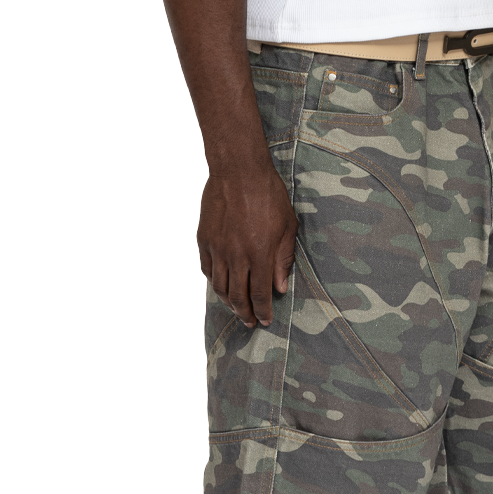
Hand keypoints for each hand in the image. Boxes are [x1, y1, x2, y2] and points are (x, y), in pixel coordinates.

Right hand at [199, 164, 298, 328]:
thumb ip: (283, 258)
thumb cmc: (269, 194)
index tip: (266, 320)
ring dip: (229, 302)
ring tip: (236, 308)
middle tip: (250, 322)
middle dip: (245, 314)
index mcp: (260, 254)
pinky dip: (214, 282)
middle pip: (238, 296)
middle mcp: (237, 255)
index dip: (263, 311)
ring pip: (220, 287)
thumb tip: (280, 286)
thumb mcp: (287, 226)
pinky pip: (207, 269)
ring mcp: (218, 248)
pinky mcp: (205, 239)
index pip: (260, 294)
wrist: (239, 171)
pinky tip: (221, 285)